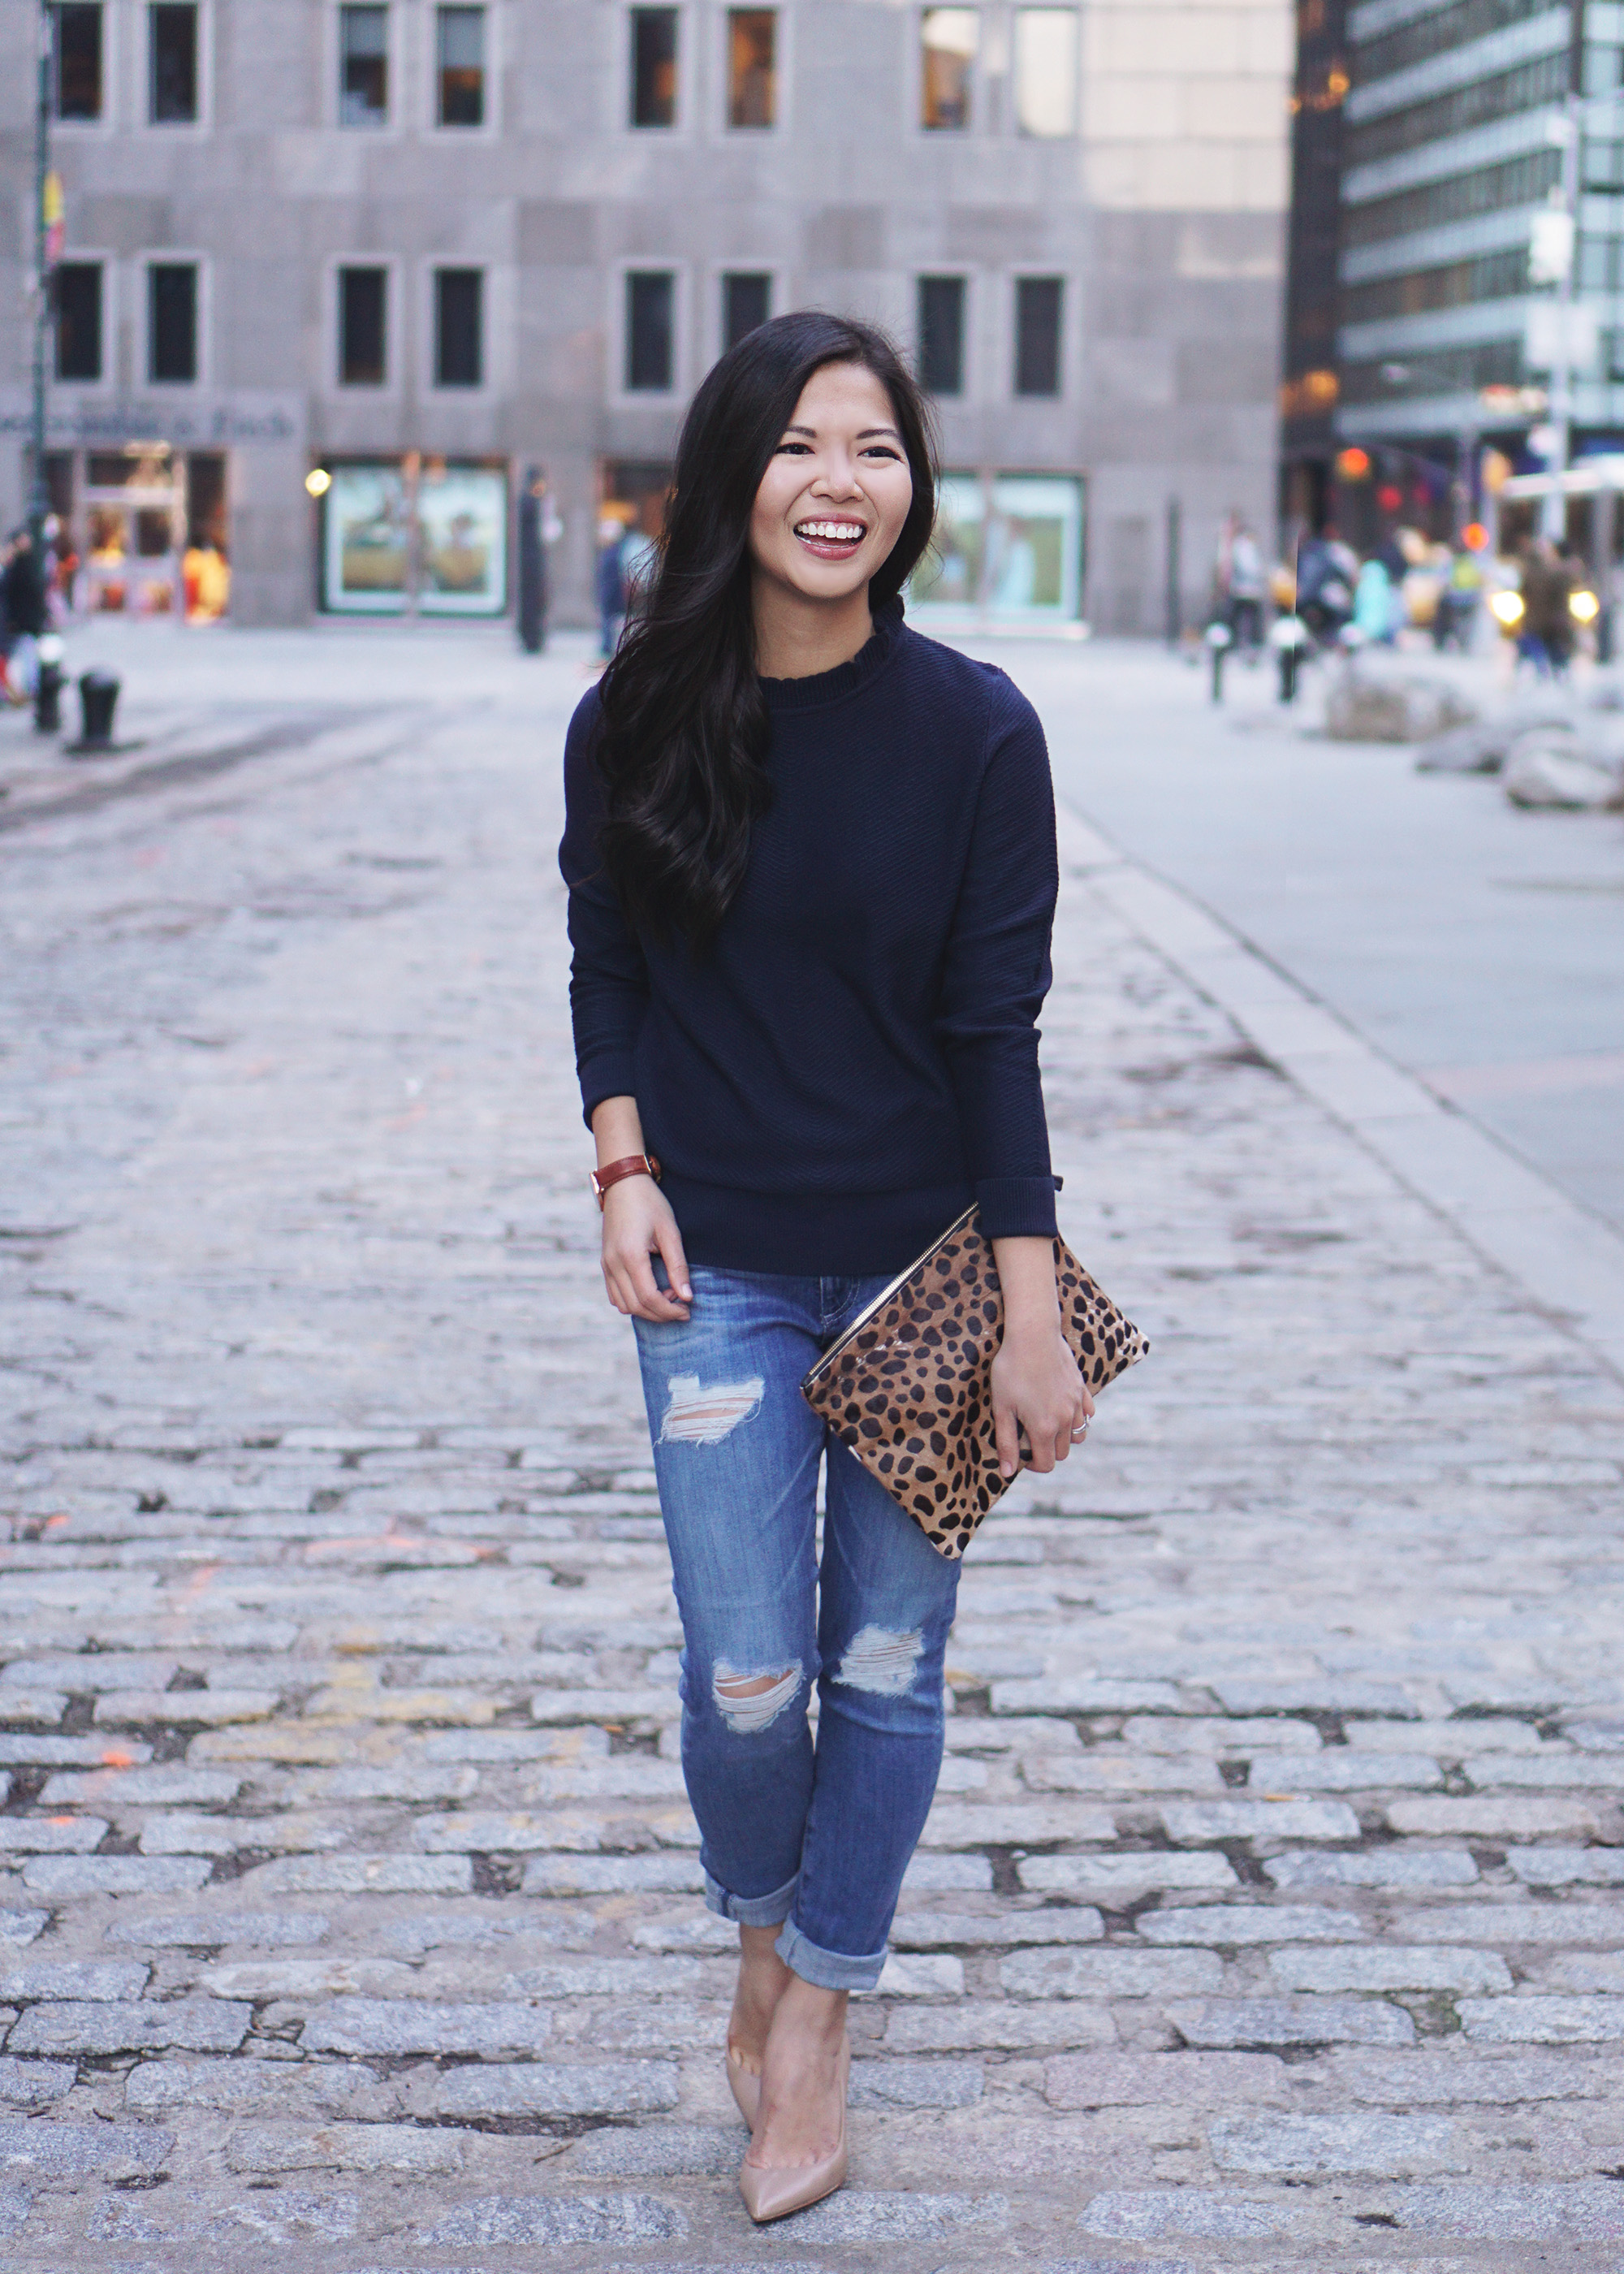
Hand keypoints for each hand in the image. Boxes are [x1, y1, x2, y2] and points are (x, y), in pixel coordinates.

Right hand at [601, 1177, 691, 1322]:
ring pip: (622, 1305)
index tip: (687, 1310)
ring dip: (646, 1310)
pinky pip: (615, 1295)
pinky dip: (632, 1302)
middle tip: (681, 1309)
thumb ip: (678, 1266)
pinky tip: (651, 1291)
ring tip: (667, 1297)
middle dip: (660, 1314)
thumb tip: (686, 1296)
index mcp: (630, 1256)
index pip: (649, 1298)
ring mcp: (606, 1264)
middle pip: (635, 1306)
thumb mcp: (670, 1232)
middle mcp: (613, 1263)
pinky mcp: (604, 1263)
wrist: (623, 1183)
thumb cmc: (650, 1203)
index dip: (669, 1310)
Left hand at [990, 1320, 1092, 1479]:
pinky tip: (1062, 1408)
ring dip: (1064, 1437)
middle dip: (1046, 1452)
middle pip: (1063, 1452)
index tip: (1021, 1456)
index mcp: (1044, 1429)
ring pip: (1078, 1435)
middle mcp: (1065, 1420)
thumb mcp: (1002, 1408)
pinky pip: (1087, 1414)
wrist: (1033, 1335)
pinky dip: (1078, 1418)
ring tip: (1046, 1424)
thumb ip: (1006, 1442)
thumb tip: (1006, 1473)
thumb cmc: (1011, 1370)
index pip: (1046, 1464)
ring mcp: (1077, 1404)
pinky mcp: (1082, 1389)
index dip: (1032, 1466)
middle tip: (1028, 1436)